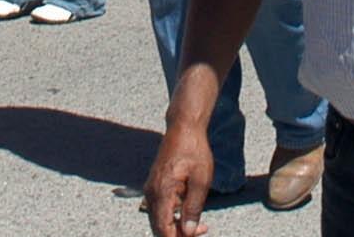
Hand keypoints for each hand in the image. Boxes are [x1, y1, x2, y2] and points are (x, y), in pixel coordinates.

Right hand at [143, 122, 216, 236]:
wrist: (183, 128)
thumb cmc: (194, 150)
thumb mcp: (201, 180)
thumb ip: (193, 208)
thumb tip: (189, 232)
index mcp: (161, 191)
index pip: (163, 229)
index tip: (196, 235)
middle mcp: (151, 192)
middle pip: (159, 228)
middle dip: (179, 234)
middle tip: (202, 229)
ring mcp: (151, 189)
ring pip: (158, 220)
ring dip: (176, 227)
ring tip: (201, 224)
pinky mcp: (154, 187)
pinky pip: (159, 210)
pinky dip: (172, 217)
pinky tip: (188, 212)